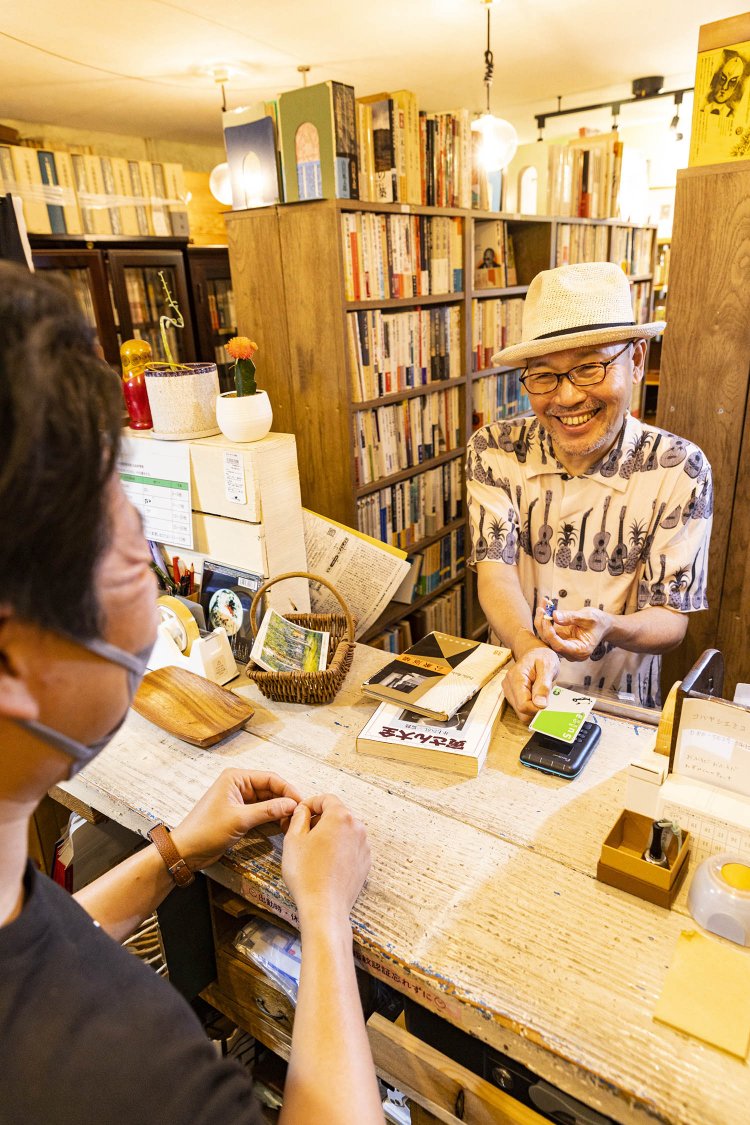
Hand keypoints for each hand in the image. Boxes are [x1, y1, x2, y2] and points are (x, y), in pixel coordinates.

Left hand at [171, 769, 300, 871]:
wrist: (186, 851)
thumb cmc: (206, 831)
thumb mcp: (240, 819)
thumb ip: (268, 810)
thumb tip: (292, 805)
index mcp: (236, 777)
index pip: (270, 778)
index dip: (288, 789)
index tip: (301, 803)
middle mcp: (238, 785)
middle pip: (270, 789)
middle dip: (285, 800)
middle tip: (300, 814)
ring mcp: (239, 800)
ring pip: (267, 801)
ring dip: (279, 810)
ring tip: (293, 821)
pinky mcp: (239, 814)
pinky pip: (261, 812)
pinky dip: (271, 817)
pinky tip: (282, 825)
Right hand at [282, 794, 369, 925]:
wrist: (324, 907)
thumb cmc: (306, 874)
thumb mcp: (293, 839)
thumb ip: (299, 817)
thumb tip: (303, 810)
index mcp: (340, 817)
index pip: (327, 798)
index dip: (310, 803)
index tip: (299, 813)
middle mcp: (357, 828)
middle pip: (337, 814)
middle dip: (320, 819)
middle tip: (302, 833)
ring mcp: (364, 846)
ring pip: (344, 831)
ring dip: (330, 834)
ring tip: (312, 851)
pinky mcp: (365, 863)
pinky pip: (350, 847)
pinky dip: (338, 849)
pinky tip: (325, 863)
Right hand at [505, 646, 559, 722]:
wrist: (534, 651)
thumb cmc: (542, 657)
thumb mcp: (548, 666)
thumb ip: (544, 685)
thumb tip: (540, 705)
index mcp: (516, 678)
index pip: (523, 706)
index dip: (537, 709)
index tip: (547, 702)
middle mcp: (508, 686)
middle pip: (521, 712)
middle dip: (536, 710)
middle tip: (546, 697)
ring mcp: (508, 691)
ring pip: (521, 713)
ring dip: (534, 708)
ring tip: (540, 693)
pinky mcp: (511, 695)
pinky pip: (522, 709)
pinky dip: (531, 706)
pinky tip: (536, 695)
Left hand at [534, 606, 609, 661]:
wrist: (601, 625)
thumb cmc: (598, 622)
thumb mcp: (587, 617)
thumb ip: (571, 617)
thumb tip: (554, 616)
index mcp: (580, 651)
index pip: (559, 646)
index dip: (550, 633)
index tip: (546, 618)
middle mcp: (570, 653)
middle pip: (550, 642)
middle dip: (542, 625)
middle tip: (541, 608)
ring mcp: (563, 648)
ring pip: (546, 636)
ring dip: (541, 620)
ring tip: (543, 604)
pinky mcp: (559, 641)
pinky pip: (548, 631)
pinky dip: (545, 619)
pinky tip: (544, 607)